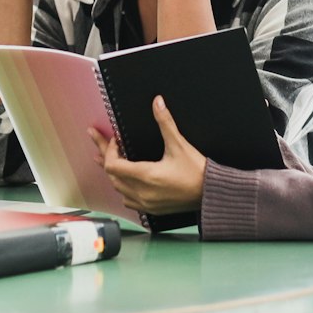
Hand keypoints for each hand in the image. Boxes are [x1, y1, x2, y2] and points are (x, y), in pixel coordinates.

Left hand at [93, 96, 205, 218]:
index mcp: (146, 175)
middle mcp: (142, 192)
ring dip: (113, 174)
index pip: (112, 165)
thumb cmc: (197, 172)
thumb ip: (165, 122)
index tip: (116, 138)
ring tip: (105, 160)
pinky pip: (128, 200)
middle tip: (101, 143)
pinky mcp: (152, 209)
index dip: (109, 149)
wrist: (211, 193)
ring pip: (118, 189)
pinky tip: (124, 181)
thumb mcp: (179, 144)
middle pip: (111, 175)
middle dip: (106, 157)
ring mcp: (146, 203)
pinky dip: (123, 188)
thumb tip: (158, 103)